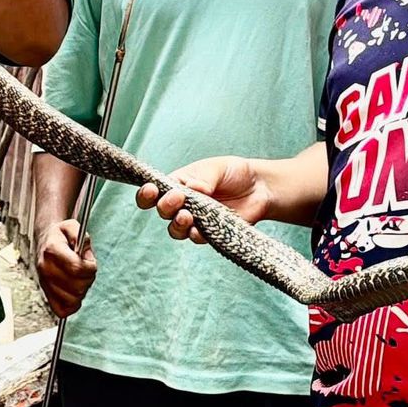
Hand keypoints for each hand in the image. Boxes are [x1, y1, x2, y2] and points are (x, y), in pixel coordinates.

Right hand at [35, 219, 97, 316]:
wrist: (46, 241)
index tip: (91, 262)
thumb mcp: (72, 226)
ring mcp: (45, 284)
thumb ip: (80, 236)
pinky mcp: (47, 295)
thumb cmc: (61, 236)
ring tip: (79, 278)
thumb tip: (84, 252)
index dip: (90, 267)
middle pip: (77, 286)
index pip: (76, 268)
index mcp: (52, 251)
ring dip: (82, 290)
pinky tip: (74, 291)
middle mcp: (45, 269)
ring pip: (72, 300)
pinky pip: (63, 310)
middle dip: (88, 278)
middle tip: (86, 270)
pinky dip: (73, 304)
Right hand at [134, 156, 271, 243]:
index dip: (147, 192)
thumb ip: (203, 178)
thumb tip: (192, 188)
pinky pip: (196, 238)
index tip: (151, 189)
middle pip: (161, 211)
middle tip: (178, 198)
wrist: (260, 188)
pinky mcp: (209, 233)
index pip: (154, 190)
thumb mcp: (217, 168)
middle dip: (164, 206)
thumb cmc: (234, 172)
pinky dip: (195, 235)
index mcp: (178, 184)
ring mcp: (195, 220)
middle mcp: (182, 203)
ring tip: (187, 216)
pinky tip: (199, 230)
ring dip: (177, 224)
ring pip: (174, 229)